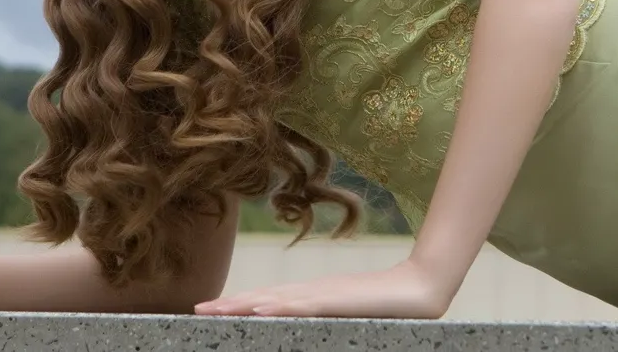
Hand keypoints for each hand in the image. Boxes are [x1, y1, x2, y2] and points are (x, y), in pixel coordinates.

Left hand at [194, 258, 452, 318]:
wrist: (421, 287)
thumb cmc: (390, 307)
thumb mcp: (350, 318)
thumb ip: (328, 319)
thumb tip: (304, 330)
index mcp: (313, 299)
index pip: (267, 302)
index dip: (237, 305)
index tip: (209, 310)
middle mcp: (312, 293)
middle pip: (263, 298)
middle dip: (229, 305)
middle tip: (196, 309)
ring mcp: (323, 295)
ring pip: (274, 300)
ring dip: (243, 305)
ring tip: (215, 310)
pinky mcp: (337, 300)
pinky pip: (302, 305)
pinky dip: (279, 308)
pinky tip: (259, 310)